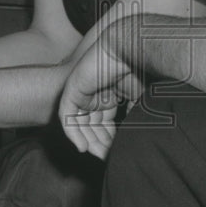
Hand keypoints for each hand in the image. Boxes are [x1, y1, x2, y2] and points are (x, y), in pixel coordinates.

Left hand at [59, 34, 141, 160]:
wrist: (127, 47)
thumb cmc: (136, 67)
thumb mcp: (138, 97)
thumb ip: (134, 114)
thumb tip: (135, 135)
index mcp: (107, 95)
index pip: (104, 123)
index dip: (110, 139)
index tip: (117, 153)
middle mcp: (93, 95)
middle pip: (92, 127)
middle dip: (100, 144)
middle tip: (108, 159)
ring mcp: (81, 92)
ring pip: (79, 124)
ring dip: (88, 141)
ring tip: (98, 155)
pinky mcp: (72, 91)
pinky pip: (67, 117)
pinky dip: (73, 133)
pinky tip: (83, 147)